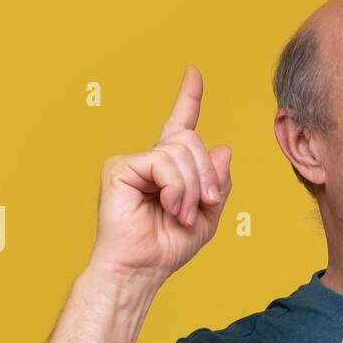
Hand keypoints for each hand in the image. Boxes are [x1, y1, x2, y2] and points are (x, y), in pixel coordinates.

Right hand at [89, 66, 232, 282]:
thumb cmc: (167, 247)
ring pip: (181, 151)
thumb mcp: (207, 216)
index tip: (194, 73)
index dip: (188, 98)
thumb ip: (218, 183)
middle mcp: (151, 159)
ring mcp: (134, 161)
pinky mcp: (120, 167)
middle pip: (192, 141)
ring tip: (180, 213)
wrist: (141, 269)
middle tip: (205, 204)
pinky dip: (176, 188)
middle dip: (207, 176)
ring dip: (192, 188)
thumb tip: (223, 148)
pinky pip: (164, 162)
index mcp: (169, 168)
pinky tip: (168, 207)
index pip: (180, 125)